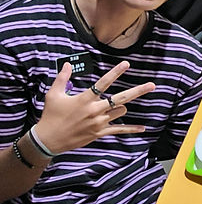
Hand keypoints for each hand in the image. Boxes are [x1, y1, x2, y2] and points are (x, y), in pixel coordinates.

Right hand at [33, 62, 153, 154]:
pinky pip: (119, 130)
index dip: (116, 72)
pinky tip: (143, 128)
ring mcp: (99, 122)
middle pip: (121, 98)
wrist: (48, 139)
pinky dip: (131, 129)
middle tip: (152, 85)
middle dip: (138, 91)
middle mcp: (94, 110)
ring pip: (121, 111)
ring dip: (122, 107)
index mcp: (84, 99)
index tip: (127, 64)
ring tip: (113, 106)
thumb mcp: (53, 95)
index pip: (103, 83)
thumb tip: (66, 64)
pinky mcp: (99, 133)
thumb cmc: (50, 115)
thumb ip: (62, 78)